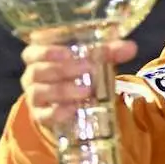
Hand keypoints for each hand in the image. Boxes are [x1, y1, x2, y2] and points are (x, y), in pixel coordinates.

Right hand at [20, 39, 137, 127]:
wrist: (72, 103)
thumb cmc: (79, 73)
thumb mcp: (94, 60)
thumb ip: (110, 52)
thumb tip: (131, 47)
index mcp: (41, 54)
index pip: (35, 48)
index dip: (47, 48)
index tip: (69, 50)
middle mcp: (33, 74)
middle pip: (37, 69)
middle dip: (62, 68)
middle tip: (88, 68)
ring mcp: (35, 96)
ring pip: (39, 91)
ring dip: (63, 90)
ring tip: (87, 91)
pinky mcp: (41, 115)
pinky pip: (44, 115)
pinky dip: (58, 112)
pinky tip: (74, 109)